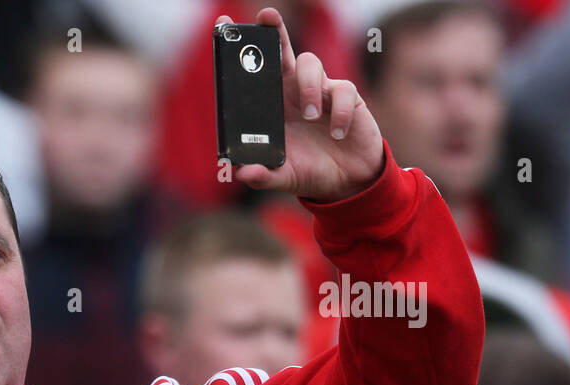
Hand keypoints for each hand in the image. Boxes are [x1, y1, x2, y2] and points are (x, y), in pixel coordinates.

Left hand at [218, 7, 383, 201]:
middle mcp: (293, 91)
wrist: (346, 181)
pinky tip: (336, 133)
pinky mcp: (346, 97)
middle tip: (266, 18)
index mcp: (272, 106)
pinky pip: (342, 90)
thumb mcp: (281, 177)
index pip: (253, 72)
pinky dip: (338, 112)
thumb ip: (262, 176)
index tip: (223, 23)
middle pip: (282, 51)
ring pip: (312, 64)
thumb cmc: (308, 170)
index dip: (241, 48)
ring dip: (308, 87)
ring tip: (308, 116)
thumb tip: (241, 173)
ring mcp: (320, 90)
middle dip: (274, 31)